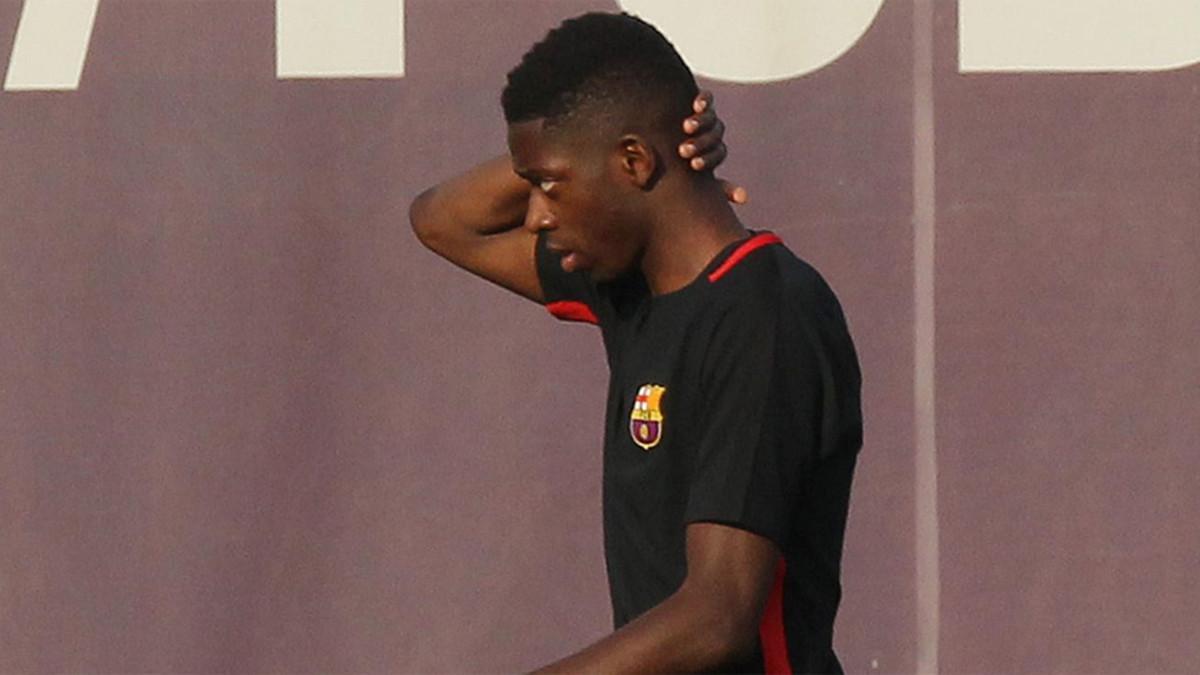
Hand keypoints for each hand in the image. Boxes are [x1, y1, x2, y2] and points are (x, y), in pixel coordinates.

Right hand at [679, 90, 747, 204]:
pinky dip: (704, 101)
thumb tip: (744, 198)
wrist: (650, 140)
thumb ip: (717, 189)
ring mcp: (706, 115)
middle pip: (715, 135)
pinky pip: (707, 98)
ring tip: (686, 127)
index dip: (708, 159)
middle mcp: (712, 132)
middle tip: (684, 151)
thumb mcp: (692, 181)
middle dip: (701, 143)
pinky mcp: (697, 101)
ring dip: (701, 122)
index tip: (693, 165)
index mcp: (712, 151)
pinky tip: (696, 105)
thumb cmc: (672, 168)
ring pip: (711, 117)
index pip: (718, 154)